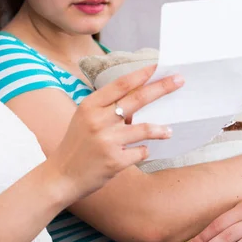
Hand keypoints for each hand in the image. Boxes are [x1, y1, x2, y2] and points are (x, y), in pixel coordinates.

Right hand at [46, 65, 183, 201]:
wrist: (62, 175)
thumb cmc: (77, 144)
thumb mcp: (85, 118)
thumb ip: (107, 108)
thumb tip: (138, 97)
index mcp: (89, 105)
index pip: (120, 84)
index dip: (141, 74)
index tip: (158, 66)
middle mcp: (98, 120)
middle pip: (137, 99)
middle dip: (161, 88)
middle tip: (179, 80)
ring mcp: (107, 141)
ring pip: (144, 129)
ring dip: (160, 129)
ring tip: (168, 130)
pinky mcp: (115, 161)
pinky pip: (140, 152)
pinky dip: (143, 151)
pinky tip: (139, 152)